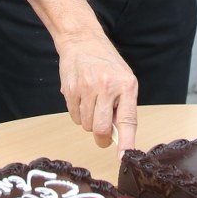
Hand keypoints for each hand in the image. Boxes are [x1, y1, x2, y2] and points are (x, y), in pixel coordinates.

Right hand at [57, 33, 138, 152]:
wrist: (82, 41)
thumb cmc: (106, 63)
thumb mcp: (124, 80)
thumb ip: (124, 107)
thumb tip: (120, 137)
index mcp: (126, 86)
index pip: (127, 120)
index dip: (126, 142)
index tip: (124, 156)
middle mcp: (107, 87)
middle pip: (101, 129)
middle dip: (102, 137)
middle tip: (103, 133)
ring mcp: (86, 88)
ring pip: (86, 125)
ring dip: (89, 122)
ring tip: (93, 103)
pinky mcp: (70, 90)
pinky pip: (74, 116)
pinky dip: (78, 114)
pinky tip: (82, 97)